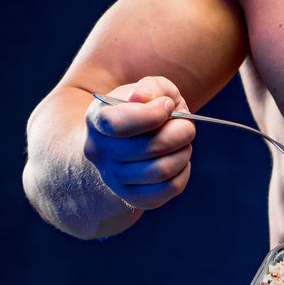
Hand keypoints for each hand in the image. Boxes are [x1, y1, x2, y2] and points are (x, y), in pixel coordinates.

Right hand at [84, 76, 195, 209]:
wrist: (124, 144)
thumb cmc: (142, 111)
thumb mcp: (148, 90)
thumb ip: (151, 87)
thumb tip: (144, 98)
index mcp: (97, 119)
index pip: (118, 124)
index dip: (152, 115)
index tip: (167, 106)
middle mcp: (99, 152)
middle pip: (150, 148)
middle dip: (181, 132)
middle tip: (186, 125)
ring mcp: (113, 178)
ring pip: (162, 171)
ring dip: (183, 152)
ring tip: (182, 143)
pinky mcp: (132, 197)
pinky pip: (169, 189)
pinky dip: (183, 172)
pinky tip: (179, 160)